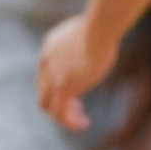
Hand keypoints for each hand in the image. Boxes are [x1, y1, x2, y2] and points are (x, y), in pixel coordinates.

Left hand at [35, 14, 117, 130]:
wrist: (99, 28)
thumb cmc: (105, 25)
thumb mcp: (93, 29)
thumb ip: (93, 37)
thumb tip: (107, 34)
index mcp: (50, 46)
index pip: (47, 71)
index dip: (60, 82)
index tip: (78, 87)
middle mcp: (46, 62)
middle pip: (43, 89)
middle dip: (59, 100)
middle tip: (78, 106)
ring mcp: (53, 76)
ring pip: (48, 105)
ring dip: (64, 115)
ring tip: (82, 120)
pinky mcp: (64, 87)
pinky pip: (61, 113)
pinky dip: (70, 122)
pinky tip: (84, 124)